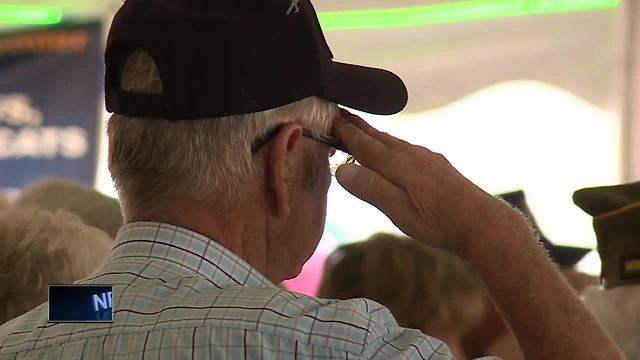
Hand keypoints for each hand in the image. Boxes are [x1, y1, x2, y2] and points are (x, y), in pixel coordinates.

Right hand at [333, 109, 511, 252]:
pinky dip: (395, 146)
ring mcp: (426, 159)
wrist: (480, 221)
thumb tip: (342, 170)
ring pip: (394, 142)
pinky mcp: (438, 166)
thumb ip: (370, 188)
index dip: (346, 132)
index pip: (363, 144)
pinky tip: (400, 153)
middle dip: (358, 127)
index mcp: (396, 164)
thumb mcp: (397, 210)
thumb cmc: (437, 220)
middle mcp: (410, 155)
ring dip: (376, 136)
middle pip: (378, 137)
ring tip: (365, 133)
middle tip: (342, 116)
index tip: (331, 120)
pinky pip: (409, 149)